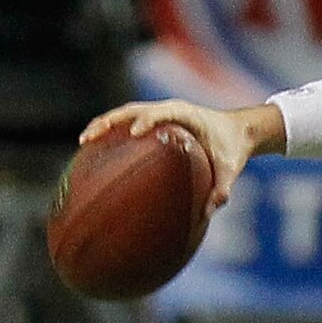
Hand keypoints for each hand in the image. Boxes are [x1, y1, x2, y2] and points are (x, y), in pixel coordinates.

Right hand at [78, 99, 264, 215]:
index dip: (147, 119)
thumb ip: (223, 188)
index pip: (161, 112)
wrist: (237, 131)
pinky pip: (129, 124)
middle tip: (89, 138)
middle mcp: (168, 111)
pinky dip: (112, 133)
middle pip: (132, 110)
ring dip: (104, 125)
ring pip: (125, 114)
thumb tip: (209, 212)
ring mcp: (159, 115)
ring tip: (84, 143)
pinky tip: (95, 150)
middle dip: (110, 122)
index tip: (135, 132)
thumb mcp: (230, 168)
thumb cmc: (232, 147)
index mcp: (185, 114)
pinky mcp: (155, 123)